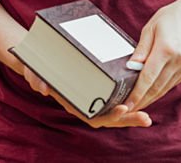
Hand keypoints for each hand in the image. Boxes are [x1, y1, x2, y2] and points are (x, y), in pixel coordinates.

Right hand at [18, 61, 150, 127]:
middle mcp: (86, 104)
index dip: (108, 116)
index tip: (122, 109)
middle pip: (110, 117)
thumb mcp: (33, 71)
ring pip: (115, 110)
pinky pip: (116, 97)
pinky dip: (129, 98)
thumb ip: (36, 79)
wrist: (38, 61)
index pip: (94, 117)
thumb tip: (41, 88)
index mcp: (74, 104)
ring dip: (132, 113)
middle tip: (146, 118)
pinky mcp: (100, 87)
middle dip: (128, 120)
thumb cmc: (37, 68)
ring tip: (147, 116)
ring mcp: (94, 97)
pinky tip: (141, 93)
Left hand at [123, 0, 180, 111]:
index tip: (127, 103)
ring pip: (164, 89)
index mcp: (166, 49)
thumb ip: (141, 49)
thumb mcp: (151, 27)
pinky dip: (160, 90)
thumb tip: (130, 67)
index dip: (136, 93)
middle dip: (141, 100)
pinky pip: (171, 84)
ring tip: (136, 105)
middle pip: (156, 88)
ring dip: (150, 98)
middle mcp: (178, 62)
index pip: (148, 77)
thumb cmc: (173, 17)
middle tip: (127, 109)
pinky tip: (150, 94)